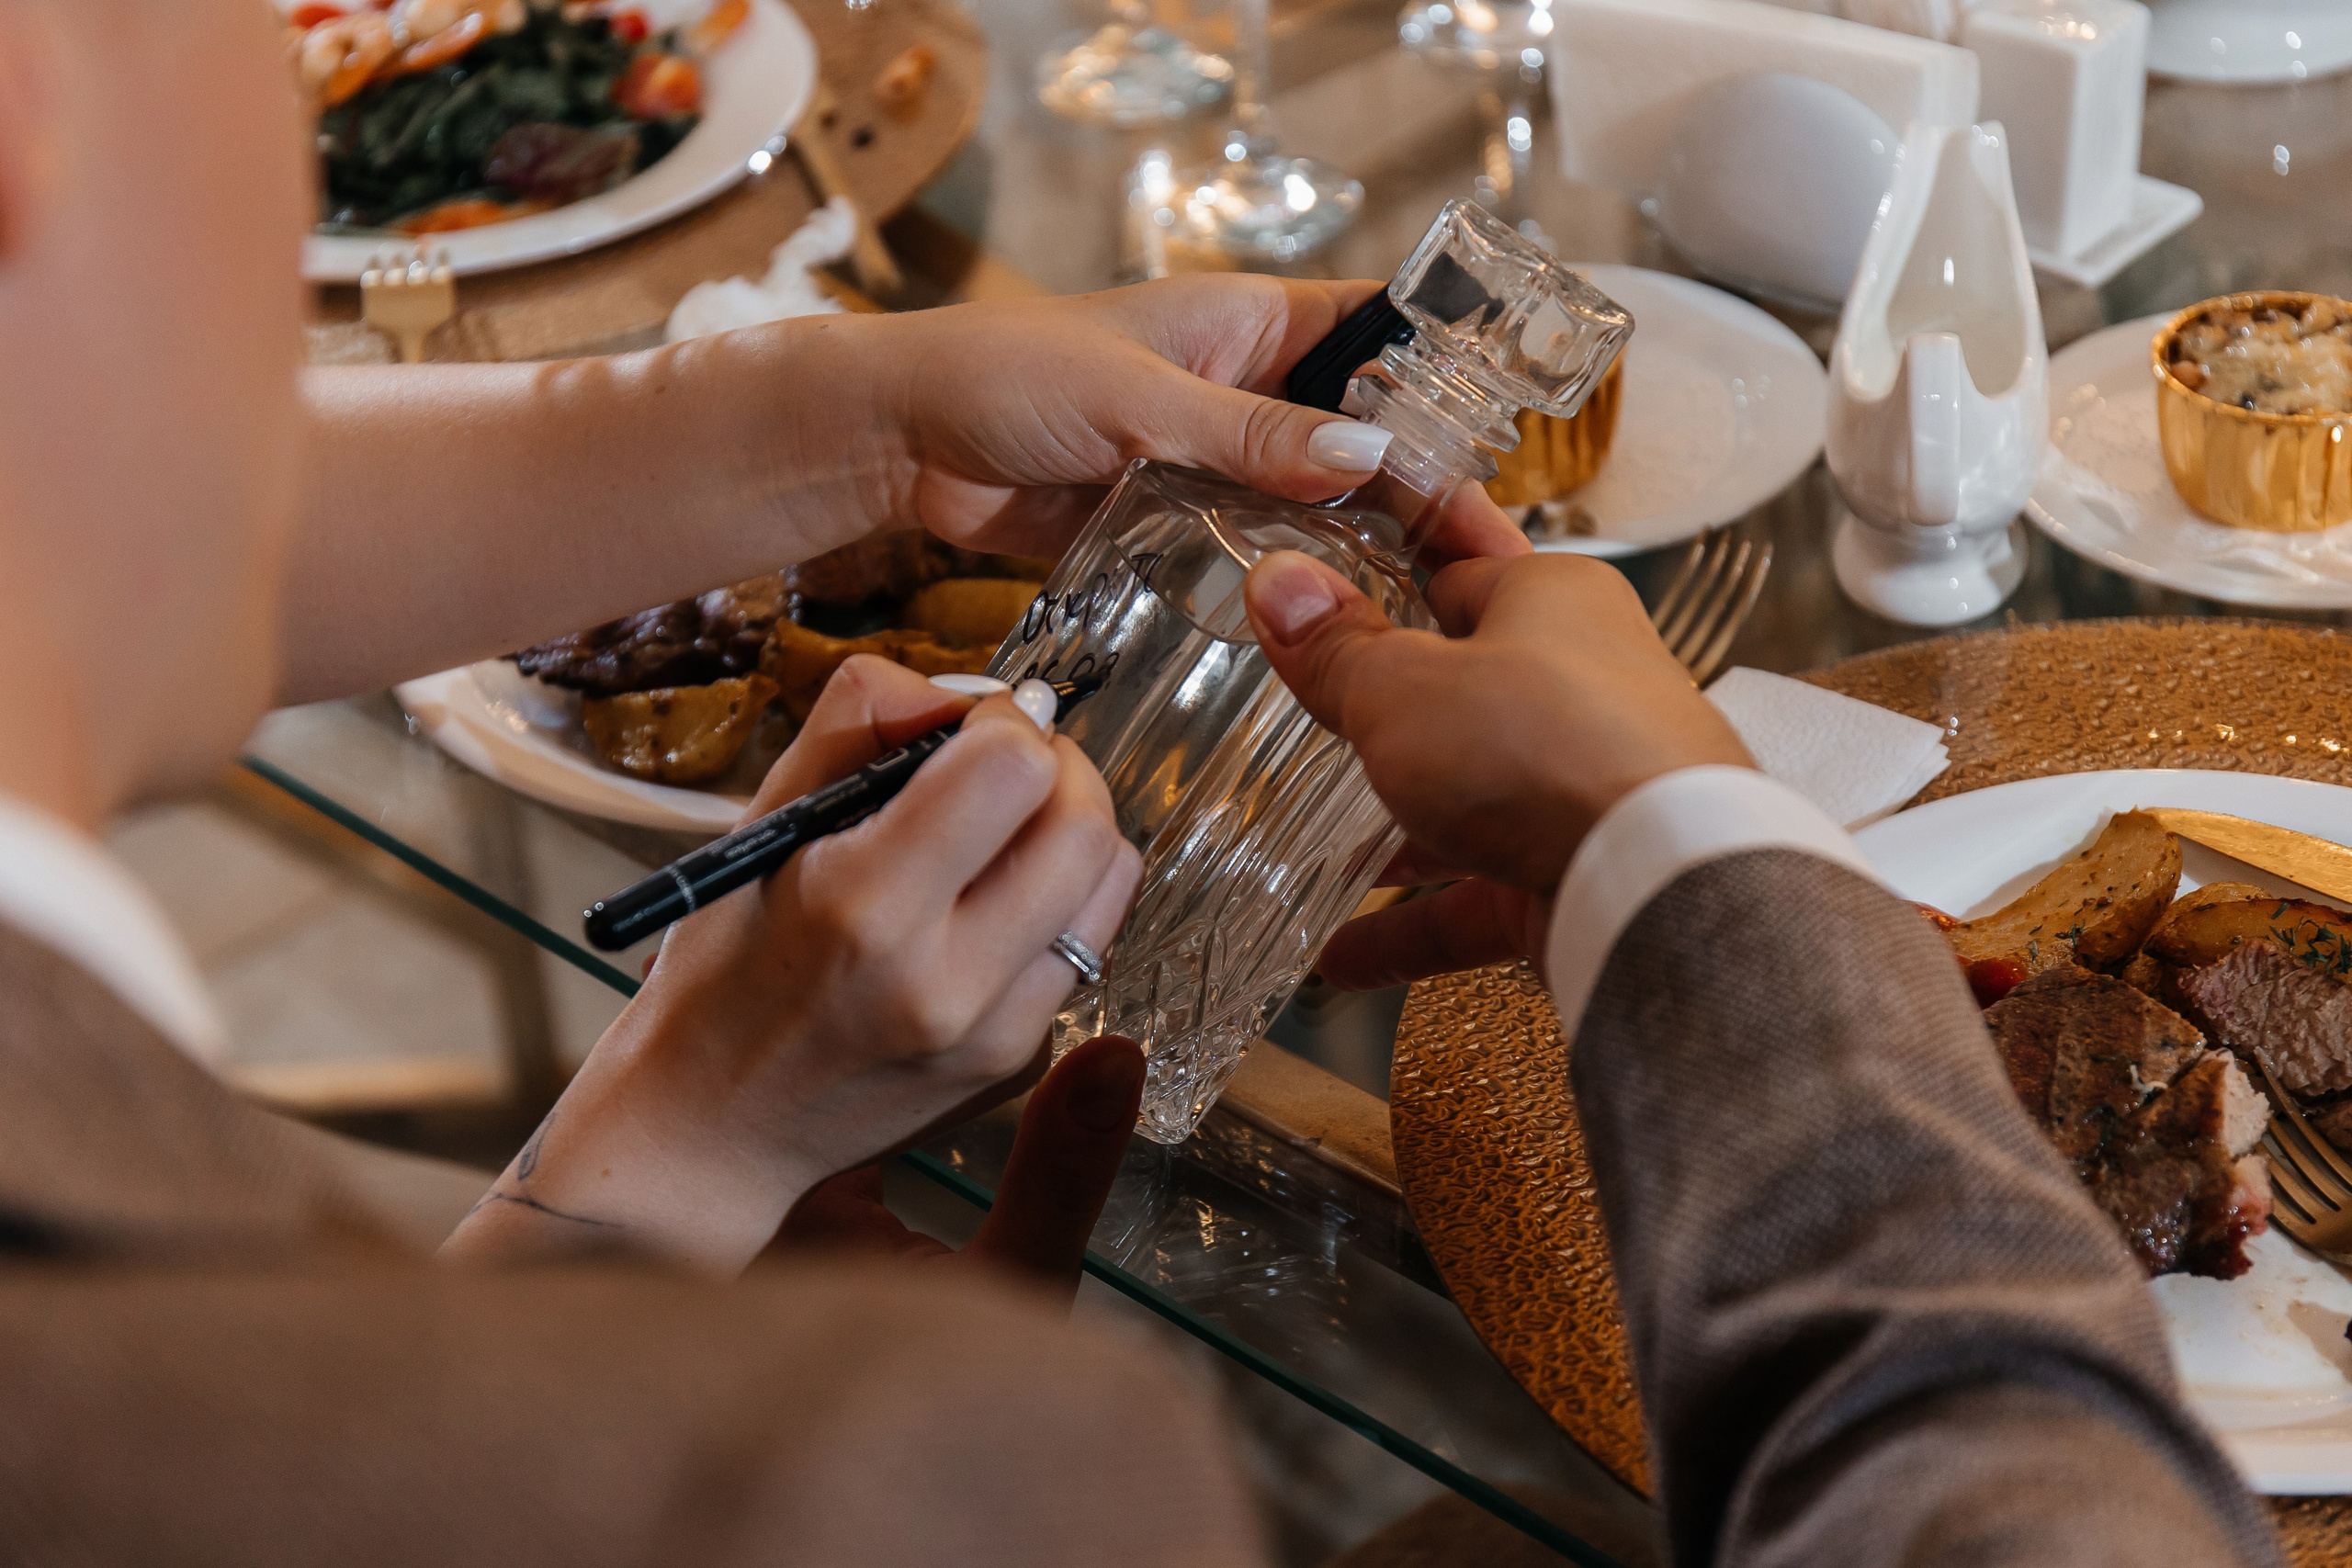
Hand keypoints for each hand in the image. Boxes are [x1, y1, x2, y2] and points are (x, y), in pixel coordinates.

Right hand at [441, 658, 1142, 1274]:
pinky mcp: (1018, 1061)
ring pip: (1110, 882)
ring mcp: (993, 1034)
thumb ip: (858, 724)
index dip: (1004, 723)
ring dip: (1073, 827)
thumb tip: (962, 692)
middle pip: (1086, 824)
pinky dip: (1057, 899)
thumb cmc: (723, 968)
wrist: (714, 1129)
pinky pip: (1086, 942)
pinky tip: (989, 903)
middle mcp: (944, 980)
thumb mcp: (763, 824)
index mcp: (864, 907)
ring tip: (1006, 828)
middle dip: (1059, 766)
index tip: (970, 727)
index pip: (1014, 770)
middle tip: (1007, 763)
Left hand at [860, 277, 1530, 570]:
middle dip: (1406, 482)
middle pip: (1355, 429)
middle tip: (1463, 554)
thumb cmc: (1003, 374)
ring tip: (1413, 600)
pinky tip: (1324, 621)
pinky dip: (1283, 577)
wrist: (901, 441)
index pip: (1374, 332)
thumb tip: (1365, 454)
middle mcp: (1242, 388)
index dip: (1437, 377)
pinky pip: (1248, 548)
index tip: (1491, 444)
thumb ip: (1250, 433)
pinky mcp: (1172, 521)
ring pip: (1307, 498)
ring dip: (1347, 541)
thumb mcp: (1138, 398)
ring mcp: (1208, 459)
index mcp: (1246, 322)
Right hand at [1242, 551, 1751, 989]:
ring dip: (1396, 833)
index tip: (1322, 596)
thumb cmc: (1548, 751)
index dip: (1386, 582)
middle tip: (1303, 723)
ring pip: (1473, 801)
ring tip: (1311, 854)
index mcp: (1555, 601)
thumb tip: (1280, 585)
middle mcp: (1582, 686)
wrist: (1659, 889)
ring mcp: (1586, 785)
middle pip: (1466, 692)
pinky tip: (1344, 958)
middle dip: (1389, 720)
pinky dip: (1415, 925)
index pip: (1458, 570)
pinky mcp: (1585, 871)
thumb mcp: (1402, 688)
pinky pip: (1483, 897)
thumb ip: (1334, 649)